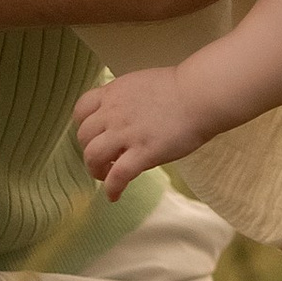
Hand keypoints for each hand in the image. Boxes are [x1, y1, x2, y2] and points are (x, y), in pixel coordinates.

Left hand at [75, 68, 205, 196]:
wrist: (200, 95)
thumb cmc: (181, 88)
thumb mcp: (142, 85)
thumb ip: (127, 100)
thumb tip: (124, 117)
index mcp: (114, 93)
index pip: (81, 110)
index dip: (83, 126)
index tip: (94, 136)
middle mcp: (113, 113)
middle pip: (84, 137)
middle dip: (89, 150)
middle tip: (103, 159)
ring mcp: (126, 134)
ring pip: (93, 156)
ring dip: (96, 170)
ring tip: (106, 176)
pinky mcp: (142, 153)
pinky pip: (117, 176)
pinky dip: (112, 188)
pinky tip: (115, 195)